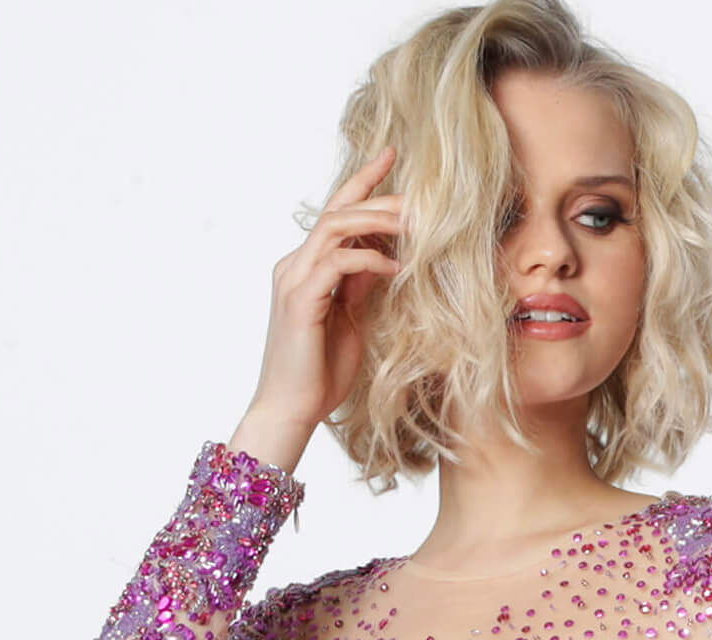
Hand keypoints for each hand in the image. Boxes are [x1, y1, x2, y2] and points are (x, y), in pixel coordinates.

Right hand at [247, 143, 405, 434]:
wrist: (291, 411)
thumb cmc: (319, 374)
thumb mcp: (349, 321)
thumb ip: (359, 286)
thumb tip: (384, 259)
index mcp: (305, 268)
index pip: (335, 214)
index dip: (362, 183)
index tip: (391, 156)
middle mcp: (294, 265)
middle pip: (338, 211)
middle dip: (380, 198)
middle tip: (421, 196)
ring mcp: (294, 280)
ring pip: (337, 228)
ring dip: (379, 222)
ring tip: (415, 225)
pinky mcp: (301, 299)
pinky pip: (339, 262)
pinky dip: (370, 259)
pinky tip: (396, 268)